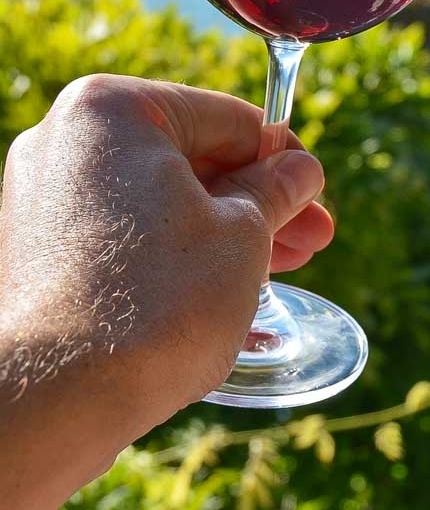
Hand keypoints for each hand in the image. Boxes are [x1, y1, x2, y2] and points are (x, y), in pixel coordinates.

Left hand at [0, 74, 332, 450]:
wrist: (55, 400)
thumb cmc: (156, 300)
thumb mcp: (243, 233)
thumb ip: (275, 191)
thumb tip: (300, 170)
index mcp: (113, 109)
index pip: (225, 118)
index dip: (281, 157)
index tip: (314, 193)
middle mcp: (65, 140)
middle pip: (189, 158)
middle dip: (256, 200)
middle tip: (311, 237)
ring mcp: (42, 198)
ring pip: (157, 199)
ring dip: (222, 228)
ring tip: (277, 268)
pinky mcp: (35, 251)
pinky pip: (122, 234)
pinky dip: (172, 251)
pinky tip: (219, 286)